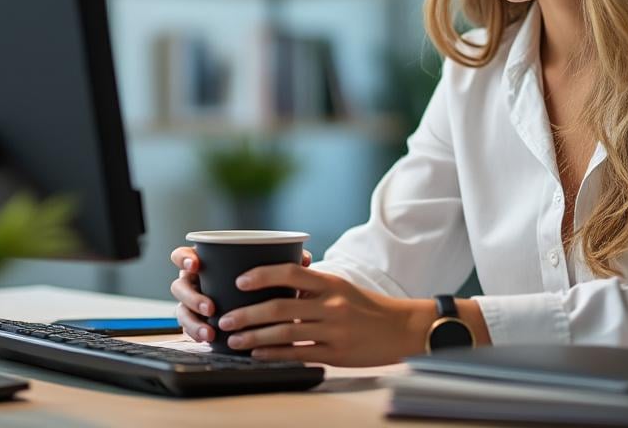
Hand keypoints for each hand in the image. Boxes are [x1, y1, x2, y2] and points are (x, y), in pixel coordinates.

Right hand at [169, 245, 311, 344]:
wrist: (259, 304)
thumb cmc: (258, 281)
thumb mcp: (265, 270)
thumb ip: (281, 262)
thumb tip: (304, 259)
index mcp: (206, 262)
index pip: (185, 255)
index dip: (185, 258)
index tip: (196, 264)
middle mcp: (196, 281)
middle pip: (180, 285)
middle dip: (192, 297)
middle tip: (211, 306)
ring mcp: (193, 303)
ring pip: (182, 310)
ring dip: (194, 321)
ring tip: (211, 331)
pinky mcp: (197, 321)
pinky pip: (190, 329)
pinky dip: (198, 334)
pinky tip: (210, 340)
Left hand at [205, 263, 434, 366]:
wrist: (402, 328)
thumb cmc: (368, 307)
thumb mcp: (342, 288)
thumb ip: (313, 286)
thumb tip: (277, 286)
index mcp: (330, 283)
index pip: (290, 272)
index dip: (262, 275)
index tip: (240, 281)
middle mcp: (330, 304)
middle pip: (280, 306)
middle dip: (247, 313)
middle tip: (225, 318)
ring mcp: (333, 330)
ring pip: (285, 333)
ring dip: (254, 337)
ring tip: (234, 339)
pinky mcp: (336, 353)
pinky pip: (298, 353)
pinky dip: (274, 354)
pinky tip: (258, 355)